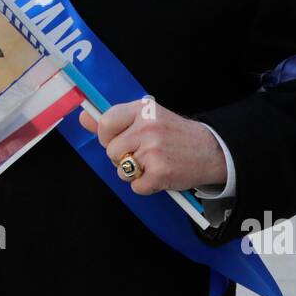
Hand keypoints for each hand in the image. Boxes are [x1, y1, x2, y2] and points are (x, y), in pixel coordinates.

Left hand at [77, 100, 225, 195]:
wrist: (211, 150)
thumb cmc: (175, 135)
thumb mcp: (147, 118)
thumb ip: (114, 120)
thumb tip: (83, 118)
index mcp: (143, 109)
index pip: (105, 122)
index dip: (107, 137)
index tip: (119, 140)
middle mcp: (147, 127)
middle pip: (111, 151)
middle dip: (123, 157)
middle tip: (144, 153)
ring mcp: (153, 151)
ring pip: (121, 171)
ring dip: (135, 173)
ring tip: (154, 163)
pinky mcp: (160, 173)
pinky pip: (135, 186)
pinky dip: (146, 186)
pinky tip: (161, 174)